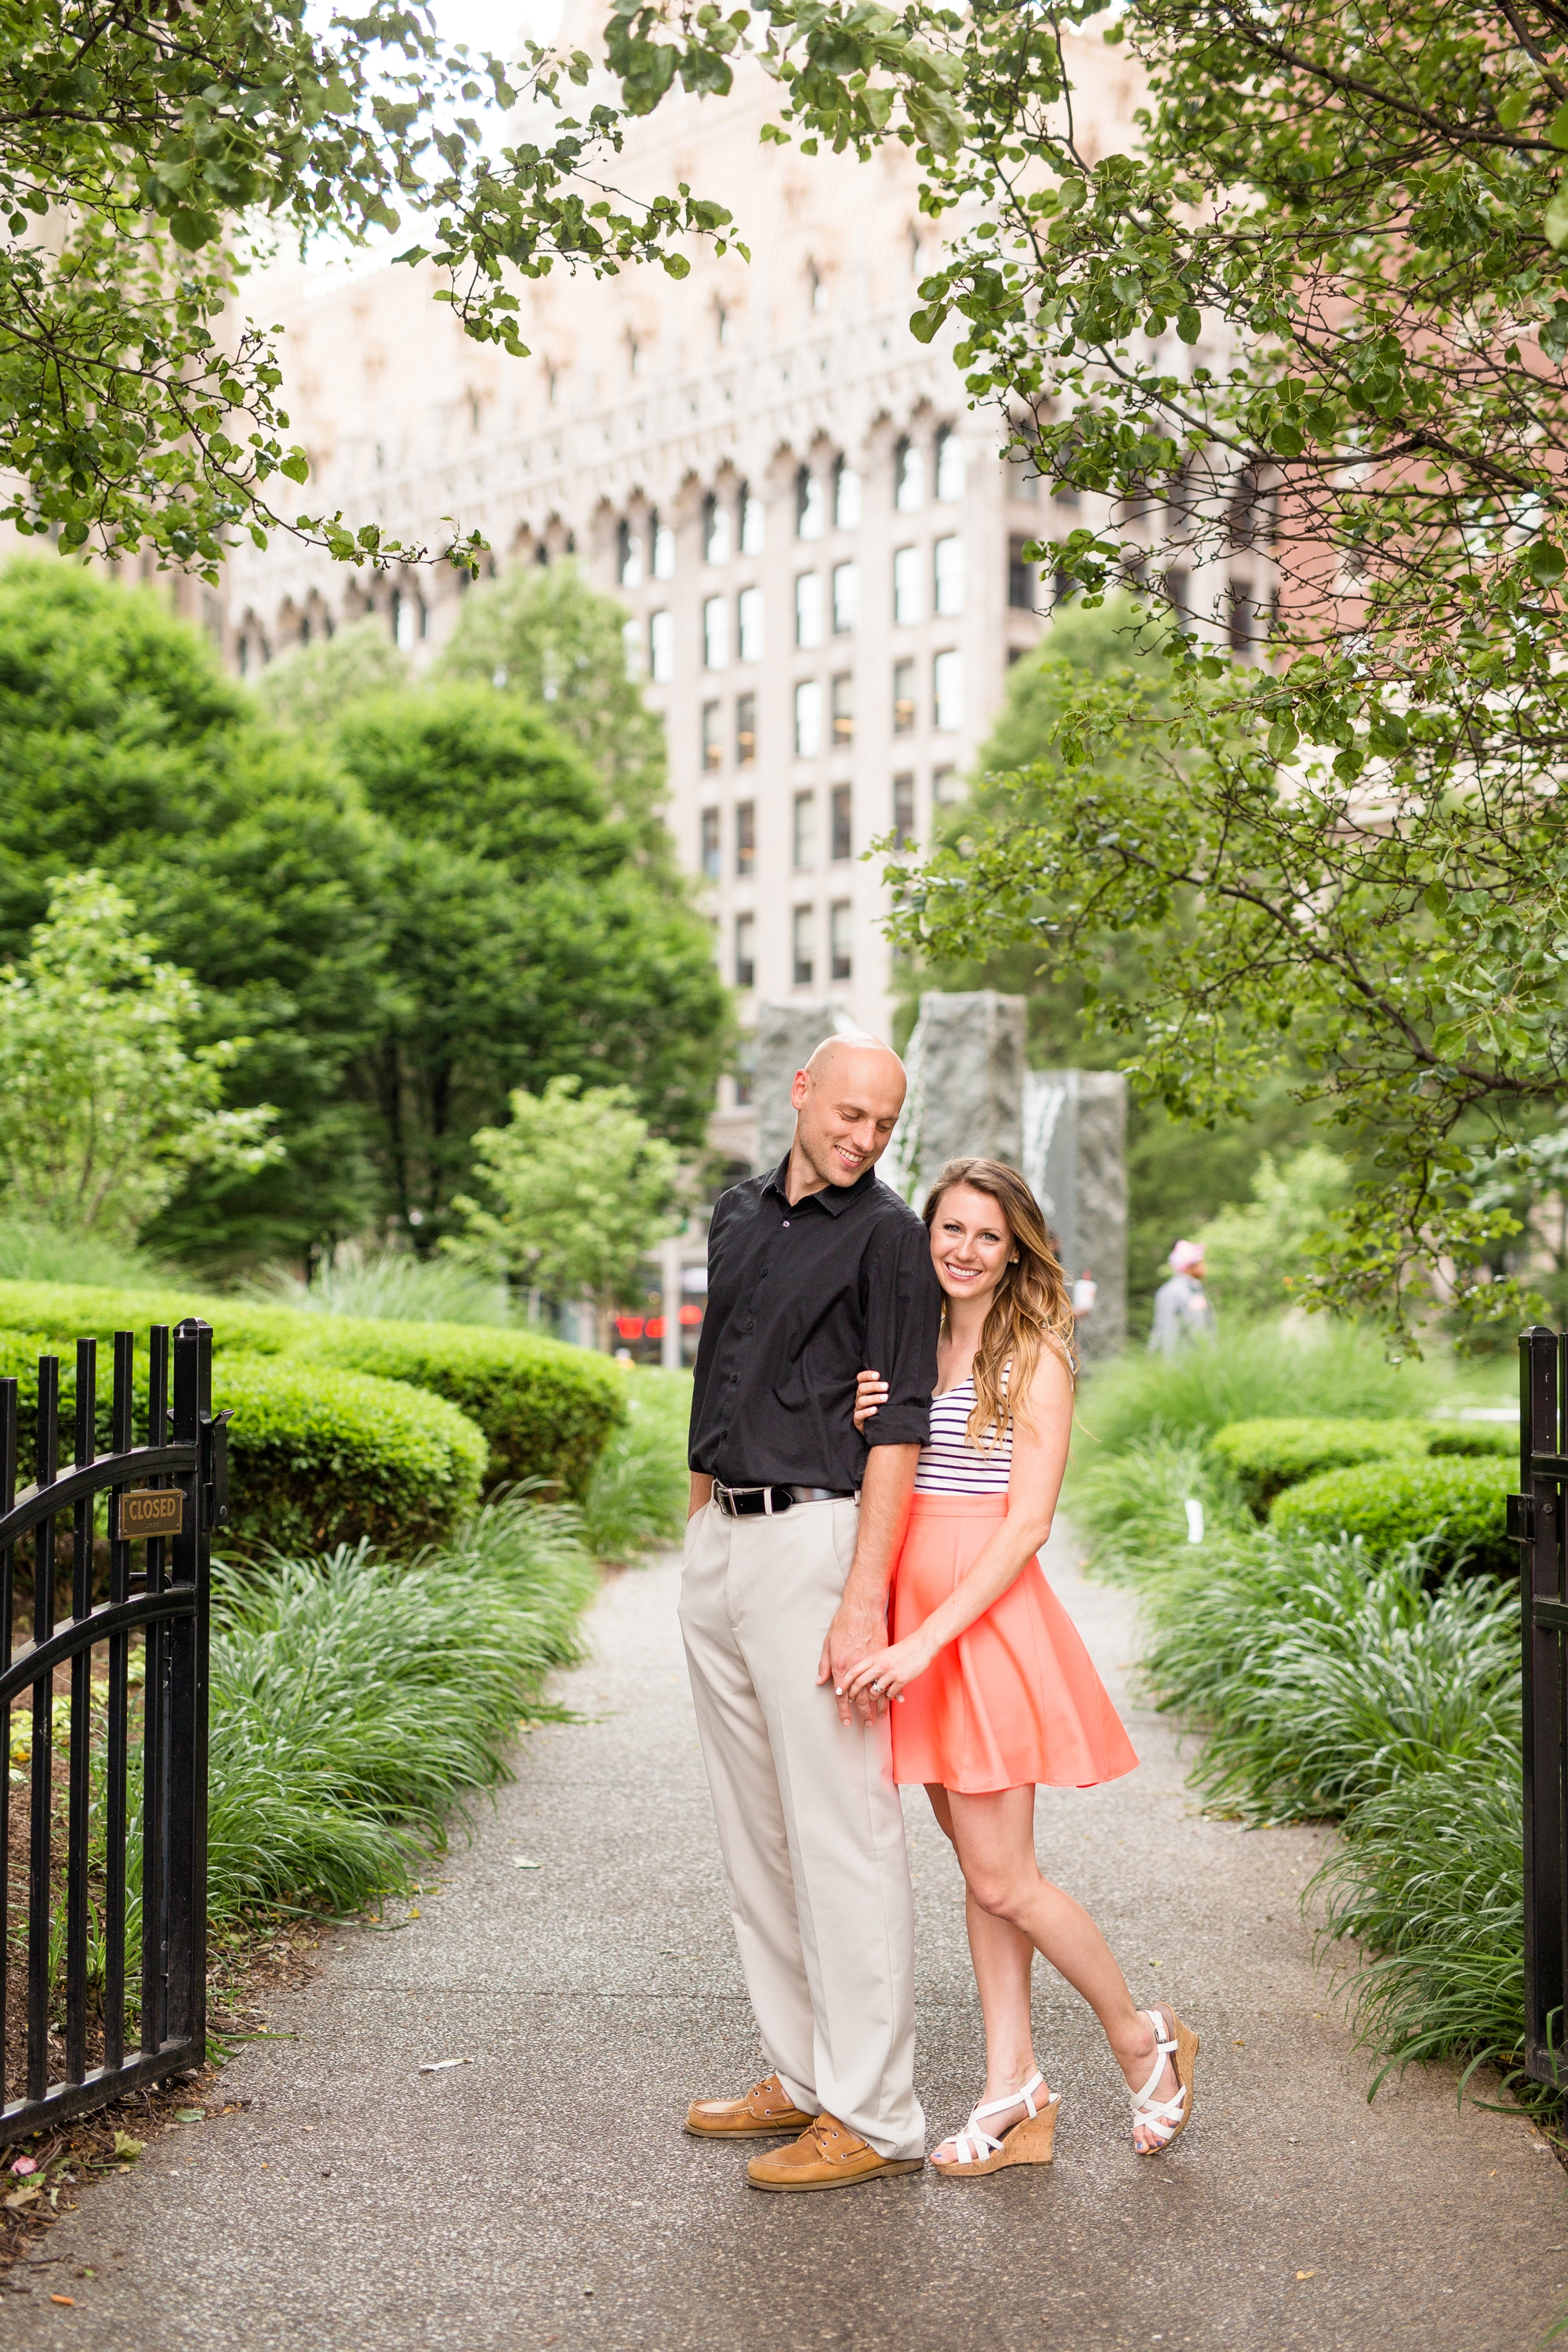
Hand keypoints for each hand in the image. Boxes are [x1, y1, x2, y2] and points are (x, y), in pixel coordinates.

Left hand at [816, 1601, 890, 1726]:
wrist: (862, 1609)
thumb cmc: (844, 1624)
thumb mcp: (828, 1643)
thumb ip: (825, 1665)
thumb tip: (821, 1681)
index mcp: (842, 1666)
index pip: (841, 1695)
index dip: (843, 1710)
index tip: (847, 1721)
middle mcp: (857, 1668)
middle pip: (860, 1698)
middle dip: (863, 1713)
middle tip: (867, 1722)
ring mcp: (873, 1664)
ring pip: (876, 1692)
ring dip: (879, 1707)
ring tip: (880, 1716)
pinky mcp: (885, 1658)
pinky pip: (889, 1681)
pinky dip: (891, 1693)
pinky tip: (893, 1700)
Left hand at [844, 1634, 934, 1708]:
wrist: (922, 1643)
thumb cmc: (902, 1647)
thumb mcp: (880, 1647)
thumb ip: (868, 1658)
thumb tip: (857, 1670)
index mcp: (873, 1656)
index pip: (853, 1672)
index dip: (844, 1683)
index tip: (839, 1692)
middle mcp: (880, 1665)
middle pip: (860, 1684)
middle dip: (854, 1696)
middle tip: (853, 1703)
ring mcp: (891, 1673)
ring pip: (875, 1693)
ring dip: (874, 1700)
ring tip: (875, 1702)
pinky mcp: (902, 1680)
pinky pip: (890, 1695)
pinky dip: (890, 1697)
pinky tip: (892, 1696)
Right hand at [852, 1368, 888, 1431]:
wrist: (877, 1427)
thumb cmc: (882, 1408)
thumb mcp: (883, 1397)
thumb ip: (885, 1389)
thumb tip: (899, 1380)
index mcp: (864, 1390)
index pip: (861, 1379)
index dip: (867, 1375)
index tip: (877, 1375)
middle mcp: (859, 1398)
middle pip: (861, 1388)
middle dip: (873, 1386)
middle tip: (886, 1387)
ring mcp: (858, 1409)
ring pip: (861, 1401)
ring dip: (873, 1398)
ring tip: (885, 1398)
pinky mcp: (858, 1420)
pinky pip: (859, 1415)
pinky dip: (867, 1412)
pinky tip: (875, 1410)